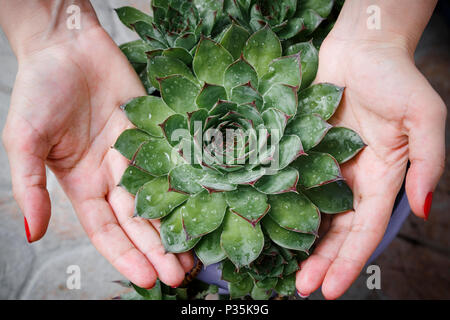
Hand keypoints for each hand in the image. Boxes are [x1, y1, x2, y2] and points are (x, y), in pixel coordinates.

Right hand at [2, 21, 192, 287]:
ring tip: (196, 253)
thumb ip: (30, 186)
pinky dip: (189, 181)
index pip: (108, 231)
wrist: (68, 46)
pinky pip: (174, 160)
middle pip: (140, 222)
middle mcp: (114, 176)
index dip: (127, 256)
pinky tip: (206, 202)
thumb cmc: (39, 92)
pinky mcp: (157, 131)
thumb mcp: (24, 141)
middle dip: (159, 250)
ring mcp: (139, 155)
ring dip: (177, 225)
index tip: (148, 279)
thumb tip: (31, 232)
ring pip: (162, 198)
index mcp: (84, 185)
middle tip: (182, 276)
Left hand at [295, 30, 445, 297]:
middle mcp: (351, 179)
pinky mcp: (301, 148)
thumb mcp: (426, 119)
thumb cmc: (397, 78)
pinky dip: (281, 201)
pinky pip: (290, 180)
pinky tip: (265, 220)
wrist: (361, 48)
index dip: (349, 261)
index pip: (365, 230)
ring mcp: (324, 165)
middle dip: (320, 260)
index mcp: (381, 179)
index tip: (330, 290)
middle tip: (299, 288)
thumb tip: (424, 209)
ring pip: (310, 211)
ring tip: (281, 266)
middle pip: (334, 229)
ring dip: (297, 239)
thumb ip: (428, 164)